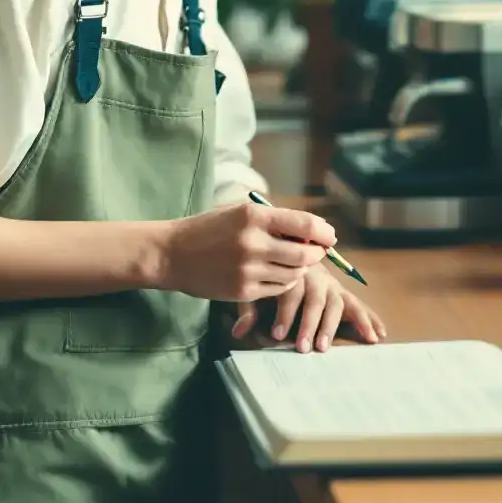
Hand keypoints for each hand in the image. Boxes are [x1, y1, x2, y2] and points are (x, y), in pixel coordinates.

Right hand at [159, 199, 334, 302]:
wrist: (172, 254)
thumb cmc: (208, 228)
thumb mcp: (238, 211)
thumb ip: (273, 218)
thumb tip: (311, 229)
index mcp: (253, 216)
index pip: (304, 224)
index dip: (323, 232)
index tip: (329, 236)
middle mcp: (253, 242)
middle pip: (305, 253)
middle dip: (316, 254)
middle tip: (316, 252)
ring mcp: (248, 269)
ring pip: (294, 274)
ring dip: (300, 269)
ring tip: (294, 262)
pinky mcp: (243, 291)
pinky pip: (278, 290)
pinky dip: (284, 283)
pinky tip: (276, 274)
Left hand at [232, 265, 386, 352]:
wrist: (288, 249)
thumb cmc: (269, 275)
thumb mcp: (256, 288)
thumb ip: (249, 308)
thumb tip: (238, 333)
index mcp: (292, 270)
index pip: (290, 290)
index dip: (284, 313)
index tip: (276, 334)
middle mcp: (314, 274)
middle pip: (314, 298)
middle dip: (308, 324)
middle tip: (302, 347)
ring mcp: (331, 283)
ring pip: (335, 302)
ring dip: (331, 326)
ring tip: (324, 347)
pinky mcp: (342, 292)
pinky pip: (357, 304)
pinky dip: (369, 318)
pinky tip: (377, 334)